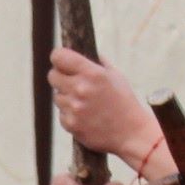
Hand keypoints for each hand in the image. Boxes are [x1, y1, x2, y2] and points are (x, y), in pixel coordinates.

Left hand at [47, 48, 159, 171]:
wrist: (131, 133)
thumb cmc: (124, 102)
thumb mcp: (115, 76)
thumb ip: (96, 62)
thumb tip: (80, 51)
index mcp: (92, 73)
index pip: (59, 57)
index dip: (58, 57)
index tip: (61, 60)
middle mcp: (80, 88)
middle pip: (52, 76)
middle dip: (60, 76)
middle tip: (71, 81)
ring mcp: (74, 108)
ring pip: (57, 96)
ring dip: (66, 97)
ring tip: (85, 103)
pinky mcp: (70, 124)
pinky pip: (62, 114)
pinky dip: (70, 114)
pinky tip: (86, 116)